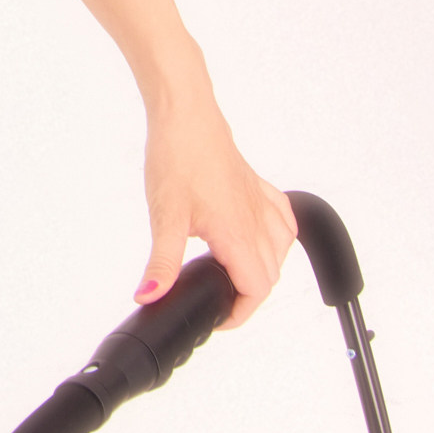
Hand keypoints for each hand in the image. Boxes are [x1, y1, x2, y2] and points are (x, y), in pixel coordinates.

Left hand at [137, 89, 296, 329]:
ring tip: (234, 273)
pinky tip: (260, 236)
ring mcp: (260, 201)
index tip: (218, 317)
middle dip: (248, 296)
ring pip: (282, 250)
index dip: (239, 313)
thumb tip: (150, 295)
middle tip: (217, 298)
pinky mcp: (256, 184)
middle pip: (270, 276)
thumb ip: (161, 263)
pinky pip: (283, 219)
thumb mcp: (165, 217)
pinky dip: (278, 236)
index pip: (257, 290)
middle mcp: (257, 220)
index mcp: (238, 234)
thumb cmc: (177, 157)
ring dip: (265, 268)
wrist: (185, 115)